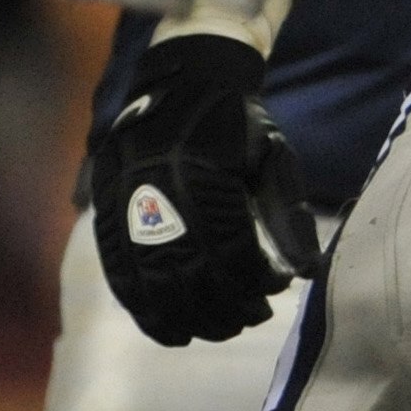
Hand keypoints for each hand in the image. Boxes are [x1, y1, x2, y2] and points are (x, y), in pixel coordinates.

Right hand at [90, 32, 319, 344]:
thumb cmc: (237, 120)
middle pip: (191, 272)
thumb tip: (305, 272)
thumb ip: (286, 213)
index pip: (231, 248)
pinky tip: (171, 330)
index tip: (276, 289)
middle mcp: (158, 190)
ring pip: (153, 282)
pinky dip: (144, 310)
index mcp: (203, 172)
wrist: (182, 79)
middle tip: (252, 318)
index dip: (256, 279)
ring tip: (219, 329)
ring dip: (188, 316)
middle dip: (226, 306)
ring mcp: (125, 202)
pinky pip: (120, 274)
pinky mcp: (106, 211)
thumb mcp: (272, 155)